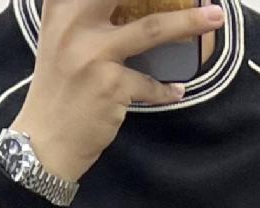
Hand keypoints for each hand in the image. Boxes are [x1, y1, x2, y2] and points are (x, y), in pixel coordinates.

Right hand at [13, 0, 224, 182]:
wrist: (43, 142)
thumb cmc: (58, 90)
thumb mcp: (60, 40)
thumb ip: (83, 15)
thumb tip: (128, 7)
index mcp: (62, 8)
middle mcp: (75, 25)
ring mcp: (93, 55)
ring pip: (151, 29)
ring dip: (189, 23)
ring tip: (215, 18)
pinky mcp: (109, 86)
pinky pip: (150, 83)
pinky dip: (166, 89)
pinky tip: (175, 91)